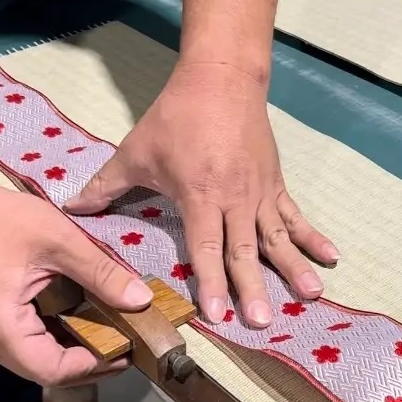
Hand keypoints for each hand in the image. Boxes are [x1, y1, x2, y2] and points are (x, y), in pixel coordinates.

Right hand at [0, 183, 153, 386]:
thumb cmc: (2, 219)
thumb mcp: (60, 240)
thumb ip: (101, 273)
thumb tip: (142, 300)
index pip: (49, 369)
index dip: (89, 366)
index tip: (123, 351)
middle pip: (41, 371)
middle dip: (85, 364)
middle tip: (122, 346)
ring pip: (32, 363)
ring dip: (70, 354)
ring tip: (106, 336)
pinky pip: (22, 348)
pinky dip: (52, 342)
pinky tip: (78, 325)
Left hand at [64, 62, 339, 327]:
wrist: (221, 79)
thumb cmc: (176, 117)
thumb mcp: (136, 150)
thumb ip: (106, 185)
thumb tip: (70, 209)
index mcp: (201, 195)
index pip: (207, 247)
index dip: (213, 281)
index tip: (219, 313)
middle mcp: (235, 199)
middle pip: (246, 251)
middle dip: (254, 288)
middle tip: (264, 322)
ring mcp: (260, 192)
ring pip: (278, 237)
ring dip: (294, 268)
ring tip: (312, 296)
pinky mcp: (275, 184)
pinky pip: (295, 216)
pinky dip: (313, 237)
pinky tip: (331, 258)